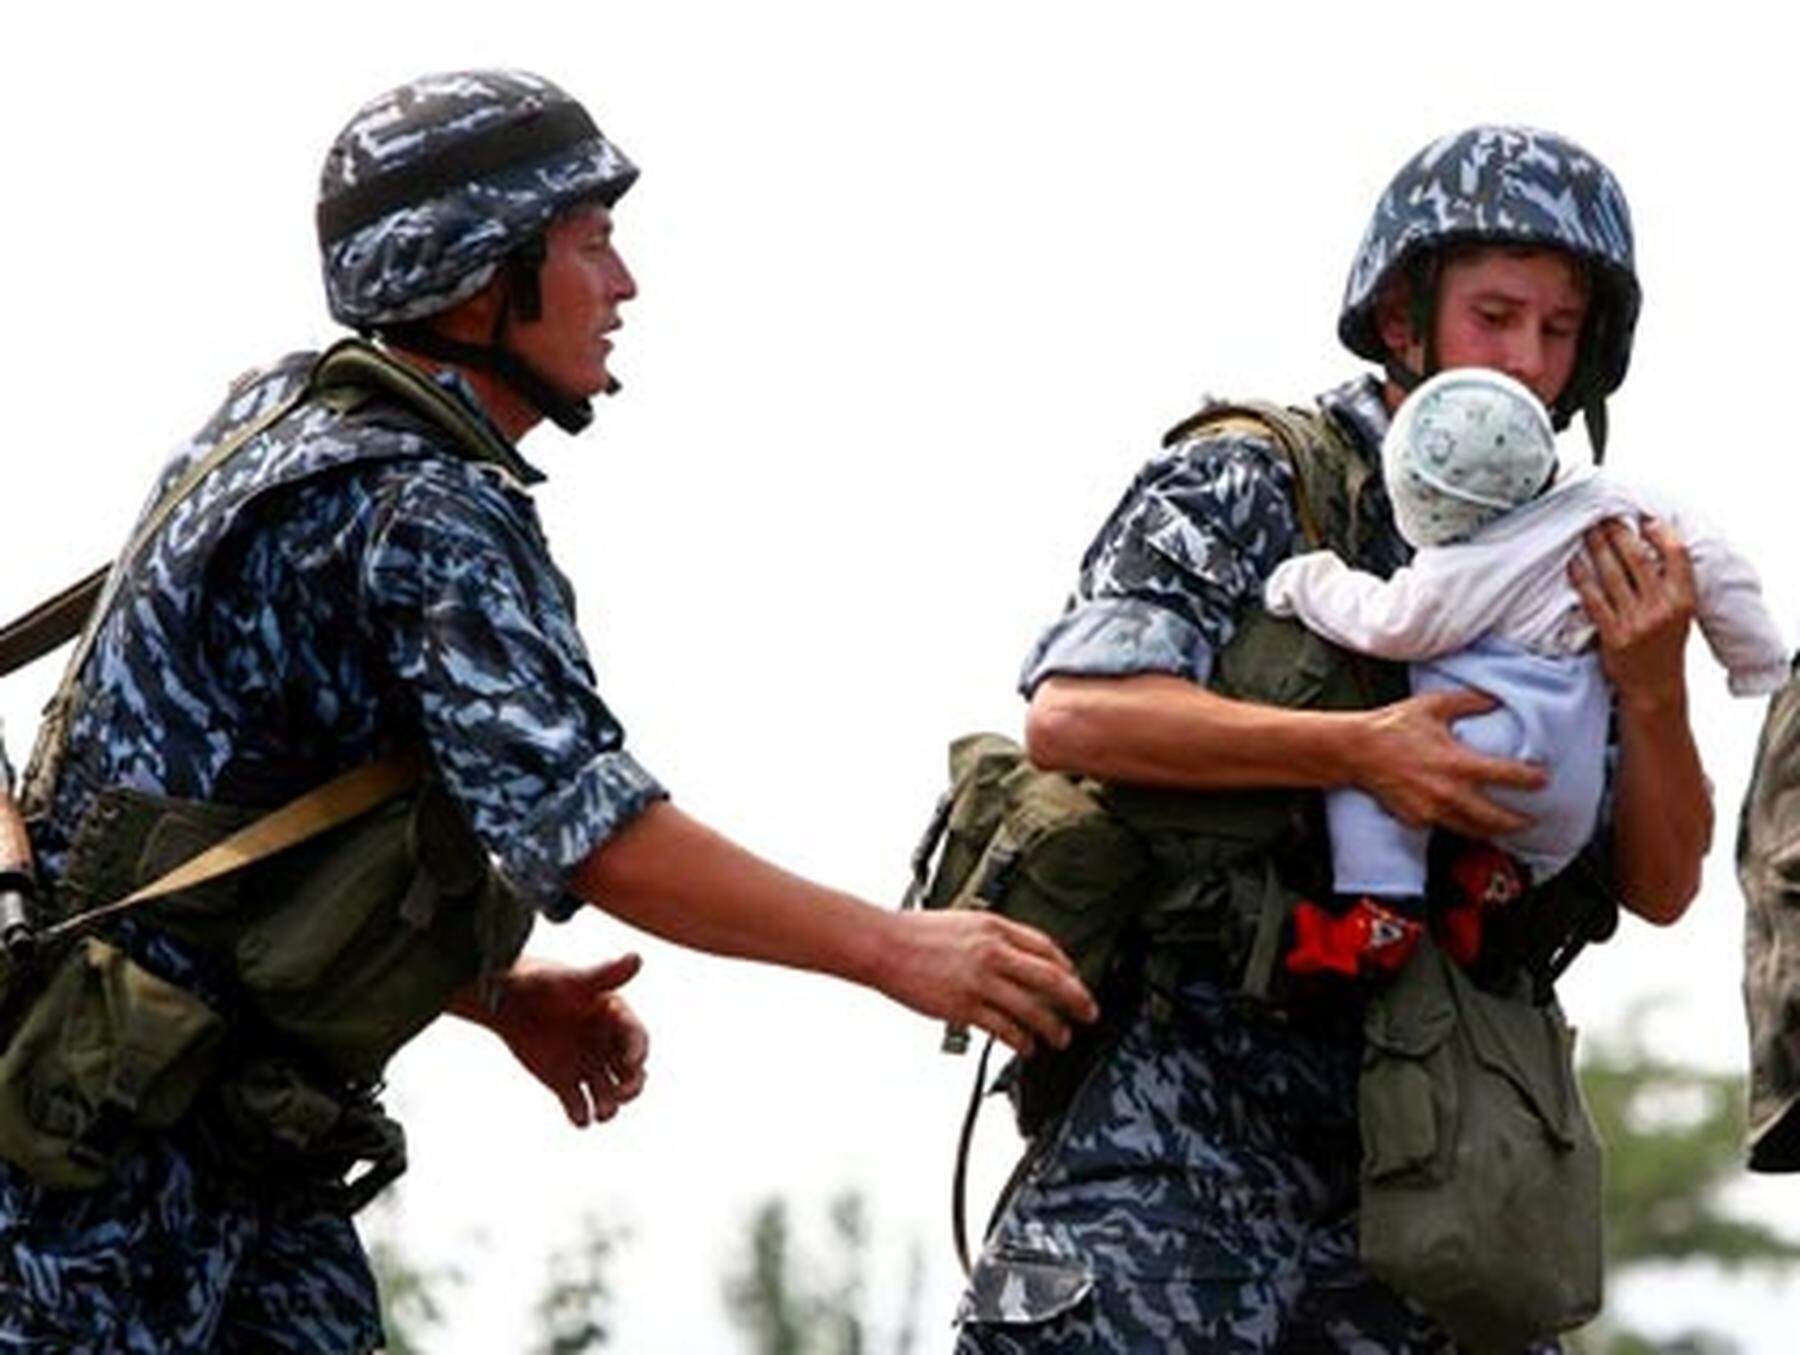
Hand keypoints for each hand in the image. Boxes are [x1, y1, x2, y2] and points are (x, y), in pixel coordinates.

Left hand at [492, 954, 649, 1127]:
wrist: (504, 1001)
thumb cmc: (542, 983)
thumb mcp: (572, 981)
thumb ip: (604, 975)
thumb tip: (637, 958)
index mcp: (614, 1019)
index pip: (636, 1040)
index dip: (638, 1051)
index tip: (631, 1061)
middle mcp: (605, 1045)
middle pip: (630, 1073)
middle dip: (631, 1087)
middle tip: (621, 1095)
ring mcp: (586, 1065)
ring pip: (607, 1093)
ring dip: (608, 1106)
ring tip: (602, 1114)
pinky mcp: (563, 1083)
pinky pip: (578, 1105)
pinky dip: (580, 1115)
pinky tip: (579, 1118)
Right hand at [873, 911, 1098, 1056]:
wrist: (883, 945)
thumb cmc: (917, 934)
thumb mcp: (965, 923)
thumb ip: (994, 939)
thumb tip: (1018, 958)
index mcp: (995, 928)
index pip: (1047, 948)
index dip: (1068, 969)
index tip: (1076, 982)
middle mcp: (993, 952)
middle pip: (1052, 978)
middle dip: (1077, 999)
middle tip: (1090, 1013)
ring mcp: (980, 981)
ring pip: (1032, 1009)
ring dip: (1053, 1027)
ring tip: (1061, 1038)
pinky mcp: (964, 1006)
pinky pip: (1004, 1029)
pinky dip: (1021, 1041)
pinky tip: (1026, 1047)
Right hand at [1353, 689, 1546, 836]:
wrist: (1357, 750)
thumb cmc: (1394, 726)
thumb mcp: (1434, 705)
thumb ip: (1470, 701)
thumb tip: (1496, 699)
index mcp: (1459, 762)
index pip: (1507, 775)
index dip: (1531, 779)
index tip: (1545, 781)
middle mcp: (1449, 791)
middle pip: (1495, 818)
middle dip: (1518, 823)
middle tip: (1532, 822)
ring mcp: (1432, 809)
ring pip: (1472, 829)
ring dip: (1492, 831)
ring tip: (1505, 829)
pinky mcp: (1417, 819)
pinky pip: (1444, 826)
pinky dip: (1458, 825)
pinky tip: (1465, 821)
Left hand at [1569, 516, 1695, 710]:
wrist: (1655, 687)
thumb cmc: (1664, 646)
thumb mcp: (1680, 613)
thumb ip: (1669, 583)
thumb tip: (1649, 547)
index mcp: (1683, 600)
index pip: (1676, 555)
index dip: (1660, 533)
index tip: (1644, 519)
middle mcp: (1661, 608)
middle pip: (1636, 559)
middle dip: (1619, 533)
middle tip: (1605, 516)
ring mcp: (1636, 621)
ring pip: (1612, 575)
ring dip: (1597, 548)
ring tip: (1589, 531)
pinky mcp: (1612, 634)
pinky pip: (1593, 599)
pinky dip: (1581, 578)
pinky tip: (1573, 563)